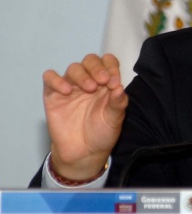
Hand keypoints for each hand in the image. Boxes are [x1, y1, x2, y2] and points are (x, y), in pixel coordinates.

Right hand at [43, 53, 127, 180]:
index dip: (111, 67)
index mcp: (106, 83)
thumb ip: (118, 102)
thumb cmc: (102, 132)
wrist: (84, 152)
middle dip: (97, 68)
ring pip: (73, 68)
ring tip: (89, 89)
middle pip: (90, 61)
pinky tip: (67, 91)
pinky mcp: (53, 95)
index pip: (108, 62)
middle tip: (103, 81)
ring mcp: (70, 87)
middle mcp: (89, 81)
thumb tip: (119, 87)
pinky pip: (50, 78)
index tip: (114, 81)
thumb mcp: (115, 119)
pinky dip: (57, 80)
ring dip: (82, 75)